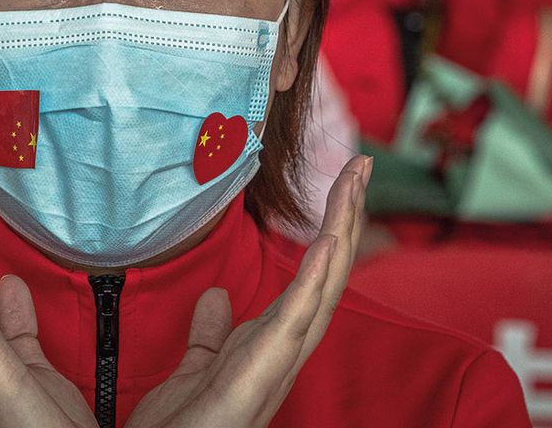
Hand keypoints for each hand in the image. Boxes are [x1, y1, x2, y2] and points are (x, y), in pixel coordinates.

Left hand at [125, 156, 369, 427]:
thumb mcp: (192, 372)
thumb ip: (209, 335)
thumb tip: (217, 298)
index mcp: (263, 350)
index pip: (307, 282)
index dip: (328, 233)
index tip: (341, 185)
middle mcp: (276, 359)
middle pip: (325, 279)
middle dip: (346, 222)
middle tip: (360, 166)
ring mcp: (269, 372)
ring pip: (320, 295)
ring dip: (340, 237)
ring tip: (353, 185)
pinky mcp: (254, 386)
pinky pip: (292, 329)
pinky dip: (314, 285)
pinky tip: (328, 244)